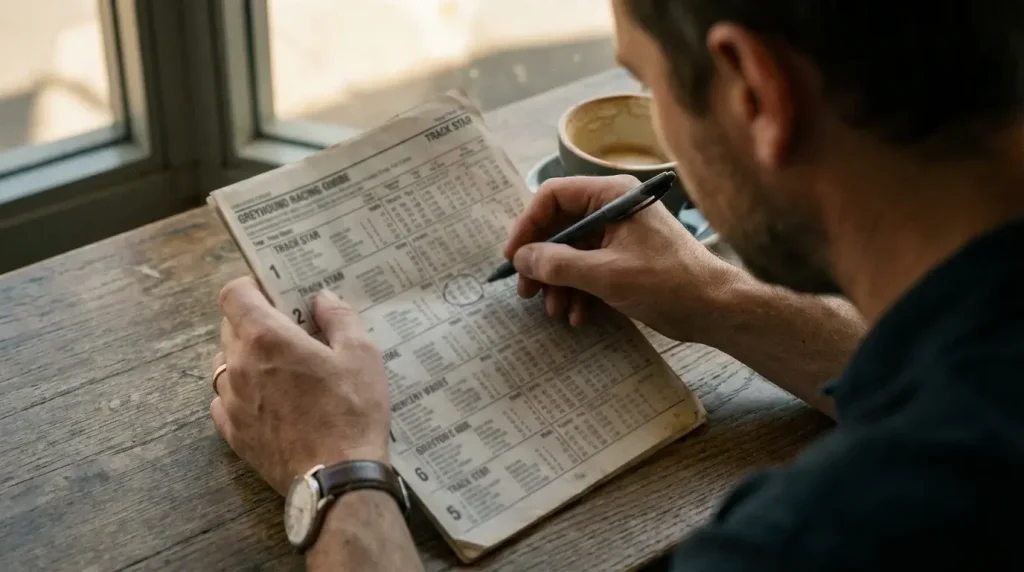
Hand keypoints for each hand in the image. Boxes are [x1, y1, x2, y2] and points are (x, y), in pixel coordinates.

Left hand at [211, 277, 389, 494]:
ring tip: (278, 366)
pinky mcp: (234, 434)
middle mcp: (239, 366)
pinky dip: (239, 392)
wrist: (338, 478)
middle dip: (253, 319)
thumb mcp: (361, 354)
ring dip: (245, 357)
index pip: (233, 295)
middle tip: (288, 327)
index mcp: (267, 339)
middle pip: (228, 327)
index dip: (249, 286)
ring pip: (224, 364)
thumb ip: (340, 318)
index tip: (271, 290)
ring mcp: (232, 403)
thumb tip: (322, 299)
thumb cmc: (352, 411)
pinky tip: (267, 399)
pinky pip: (224, 401)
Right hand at [505, 175, 740, 342]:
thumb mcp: (606, 275)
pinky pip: (589, 269)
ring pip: (572, 253)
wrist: (716, 309)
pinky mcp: (626, 259)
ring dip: (559, 284)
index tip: (514, 258)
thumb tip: (521, 258)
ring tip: (555, 311)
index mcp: (612, 196)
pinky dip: (579, 292)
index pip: (553, 196)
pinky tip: (578, 316)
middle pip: (559, 227)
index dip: (527, 226)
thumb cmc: (668, 283)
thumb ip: (558, 264)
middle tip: (527, 291)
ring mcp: (620, 235)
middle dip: (542, 263)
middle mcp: (614, 209)